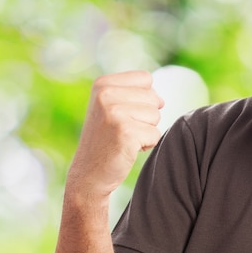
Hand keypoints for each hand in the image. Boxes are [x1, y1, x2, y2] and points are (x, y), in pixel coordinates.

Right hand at [68, 70, 163, 197]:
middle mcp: (106, 94)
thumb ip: (135, 94)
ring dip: (146, 131)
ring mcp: (114, 112)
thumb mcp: (112, 107)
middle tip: (124, 129)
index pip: (146, 79)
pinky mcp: (126, 132)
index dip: (144, 98)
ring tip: (125, 138)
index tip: (125, 113)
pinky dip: (147, 144)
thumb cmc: (106, 139)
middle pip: (154, 98)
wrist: (89, 173)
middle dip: (146, 117)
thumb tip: (162, 100)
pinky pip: (155, 134)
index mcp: (103, 84)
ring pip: (156, 116)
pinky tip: (128, 148)